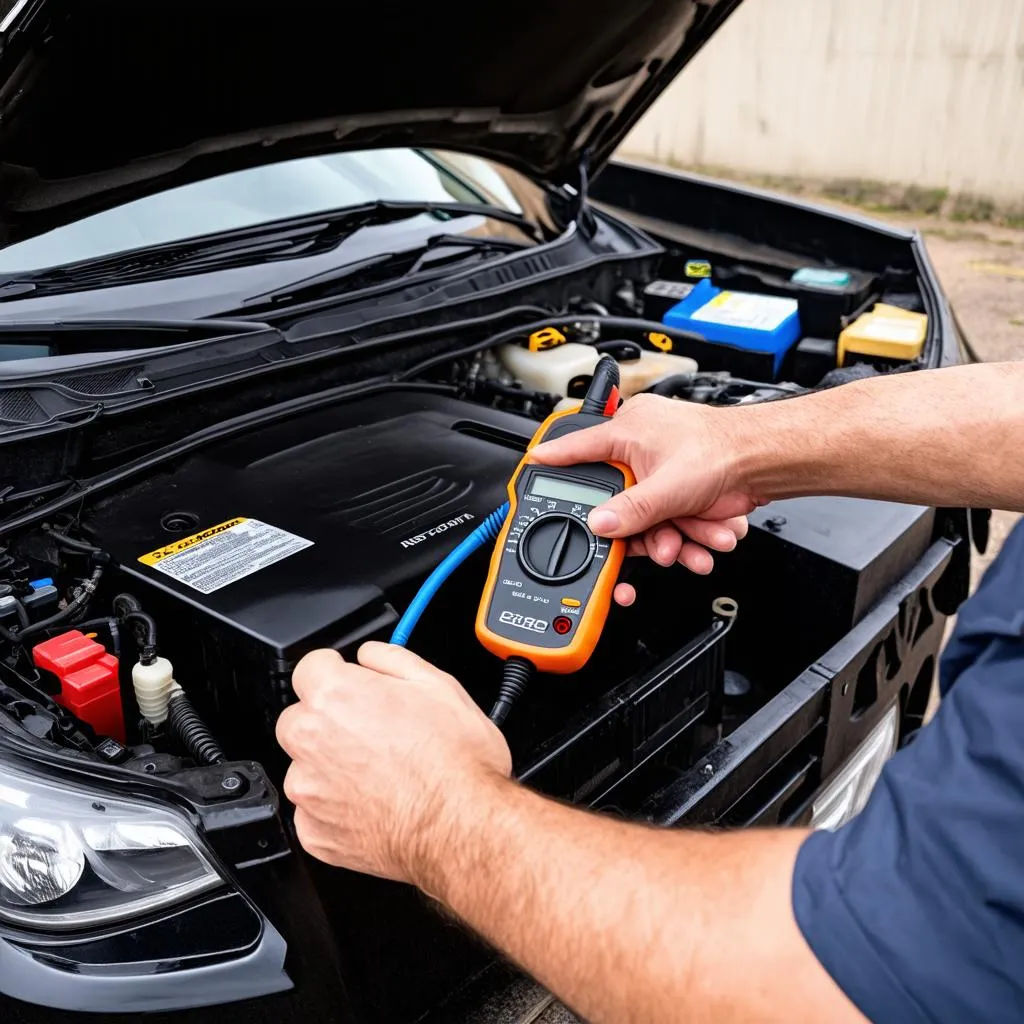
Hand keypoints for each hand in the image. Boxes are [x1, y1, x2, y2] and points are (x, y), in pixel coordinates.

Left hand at [276, 643, 510, 882]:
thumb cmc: (456, 761)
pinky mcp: (316, 834)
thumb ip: (391, 658)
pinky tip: (375, 802)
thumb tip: (370, 655)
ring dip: (331, 766)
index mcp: (335, 696)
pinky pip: (313, 813)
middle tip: (373, 731)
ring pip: (305, 767)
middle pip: (299, 719)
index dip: (336, 672)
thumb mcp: (439, 684)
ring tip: (380, 772)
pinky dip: (336, 808)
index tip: (350, 682)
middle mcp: (311, 741)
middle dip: (327, 720)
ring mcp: (310, 791)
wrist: (463, 825)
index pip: (309, 667)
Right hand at [531, 394, 756, 604]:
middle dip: (644, 531)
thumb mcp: (667, 487)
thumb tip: (601, 524)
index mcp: (629, 432)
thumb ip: (630, 511)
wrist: (766, 460)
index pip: (580, 446)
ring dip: (673, 538)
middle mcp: (642, 449)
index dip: (554, 456)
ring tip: (692, 544)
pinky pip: (670, 522)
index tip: (534, 460)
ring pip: (649, 518)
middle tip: (657, 545)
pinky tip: (707, 539)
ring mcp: (663, 472)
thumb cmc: (723, 449)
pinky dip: (689, 535)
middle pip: (621, 501)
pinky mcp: (682, 490)